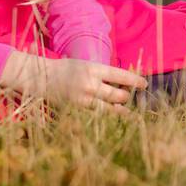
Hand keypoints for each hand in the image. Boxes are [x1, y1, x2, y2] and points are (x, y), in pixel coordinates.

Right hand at [0, 51, 146, 113]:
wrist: (40, 78)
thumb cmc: (66, 69)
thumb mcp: (85, 65)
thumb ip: (103, 73)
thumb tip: (125, 83)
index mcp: (93, 69)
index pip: (121, 76)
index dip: (135, 82)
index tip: (144, 84)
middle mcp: (90, 84)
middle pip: (119, 96)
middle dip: (127, 98)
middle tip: (130, 98)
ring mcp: (83, 99)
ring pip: (110, 110)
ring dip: (121, 112)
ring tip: (127, 113)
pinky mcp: (77, 111)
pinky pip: (97, 118)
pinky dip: (106, 119)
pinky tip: (112, 120)